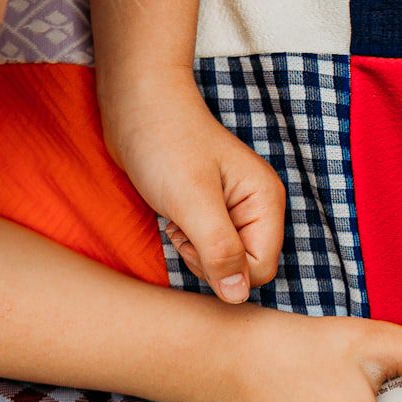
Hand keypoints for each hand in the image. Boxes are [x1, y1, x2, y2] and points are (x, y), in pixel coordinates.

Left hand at [103, 82, 284, 302]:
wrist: (135, 103)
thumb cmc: (164, 142)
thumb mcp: (191, 202)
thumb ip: (219, 250)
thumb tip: (237, 298)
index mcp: (266, 202)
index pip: (261, 268)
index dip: (223, 266)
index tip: (193, 236)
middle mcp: (258, 208)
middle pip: (245, 268)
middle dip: (208, 259)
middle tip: (182, 226)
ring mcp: (236, 209)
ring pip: (225, 261)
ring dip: (195, 250)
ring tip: (176, 217)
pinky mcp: (213, 210)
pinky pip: (209, 247)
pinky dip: (187, 241)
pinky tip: (173, 217)